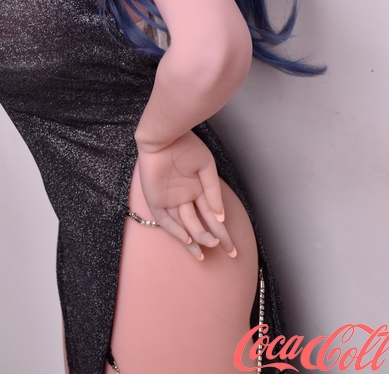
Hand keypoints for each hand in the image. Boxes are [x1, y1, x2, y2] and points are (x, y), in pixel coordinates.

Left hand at [136, 131, 235, 260]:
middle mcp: (185, 199)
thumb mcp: (206, 168)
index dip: (221, 232)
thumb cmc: (187, 147)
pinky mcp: (156, 200)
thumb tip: (221, 217)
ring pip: (184, 226)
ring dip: (195, 238)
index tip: (232, 248)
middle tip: (228, 252)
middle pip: (199, 225)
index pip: (211, 217)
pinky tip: (187, 240)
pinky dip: (176, 231)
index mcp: (198, 190)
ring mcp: (170, 201)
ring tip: (206, 249)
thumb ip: (213, 192)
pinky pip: (165, 221)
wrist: (165, 136)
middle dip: (213, 239)